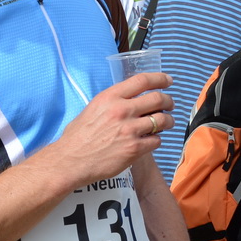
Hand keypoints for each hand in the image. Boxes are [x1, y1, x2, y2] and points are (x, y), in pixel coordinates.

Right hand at [45, 73, 174, 185]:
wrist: (70, 161)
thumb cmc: (78, 137)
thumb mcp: (93, 109)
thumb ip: (112, 102)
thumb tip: (130, 99)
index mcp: (110, 97)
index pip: (143, 80)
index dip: (160, 79)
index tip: (168, 80)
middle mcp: (122, 110)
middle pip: (158, 99)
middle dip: (168, 101)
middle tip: (169, 105)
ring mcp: (130, 130)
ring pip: (162, 120)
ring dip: (168, 121)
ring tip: (167, 123)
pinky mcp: (134, 149)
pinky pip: (157, 140)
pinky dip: (157, 139)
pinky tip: (151, 140)